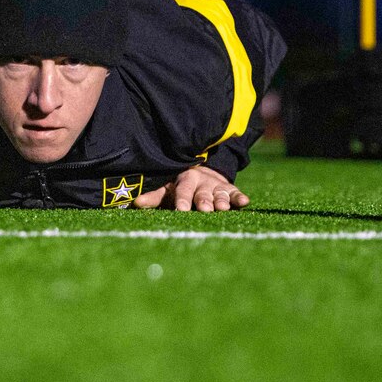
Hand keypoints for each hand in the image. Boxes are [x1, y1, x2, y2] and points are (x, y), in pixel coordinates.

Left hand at [133, 165, 249, 211]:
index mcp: (186, 180)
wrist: (203, 172)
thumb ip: (155, 197)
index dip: (182, 200)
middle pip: (203, 194)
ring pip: (220, 194)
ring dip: (222, 201)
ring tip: (223, 208)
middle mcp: (202, 182)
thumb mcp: (168, 189)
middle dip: (204, 202)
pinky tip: (245, 202)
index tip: (181, 210)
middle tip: (205, 210)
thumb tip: (136, 203)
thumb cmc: (181, 186)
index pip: (183, 191)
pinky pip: (236, 193)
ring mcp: (217, 186)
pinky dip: (240, 198)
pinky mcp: (231, 190)